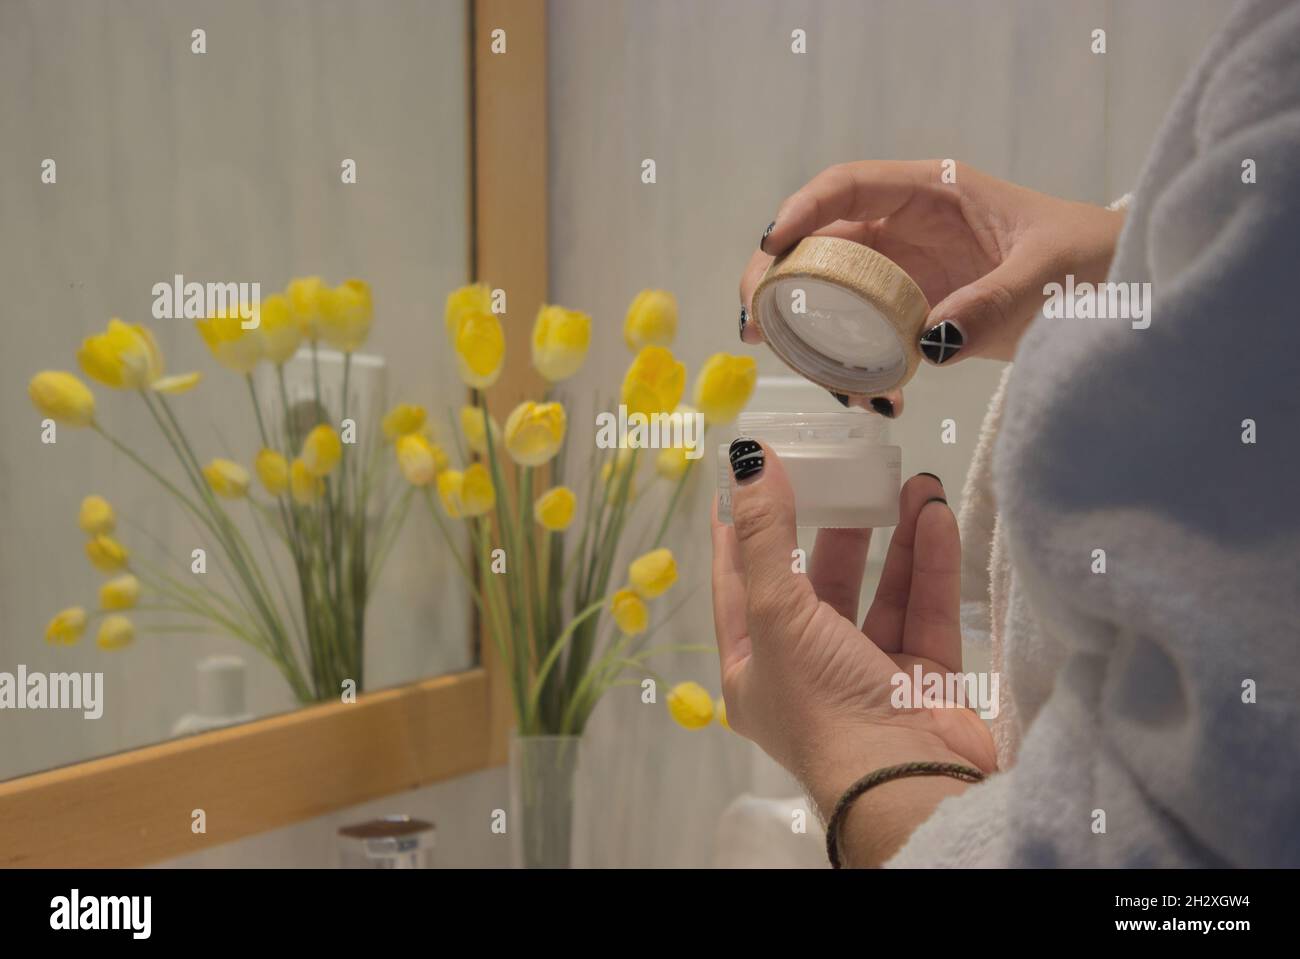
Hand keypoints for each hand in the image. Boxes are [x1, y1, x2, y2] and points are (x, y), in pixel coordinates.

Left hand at [712, 445, 996, 864]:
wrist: (907, 782)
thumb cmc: (825, 705)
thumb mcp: (778, 612)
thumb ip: (766, 534)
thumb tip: (747, 460)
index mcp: (752, 668)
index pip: (738, 584)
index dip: (740, 530)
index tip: (746, 481)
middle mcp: (806, 673)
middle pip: (815, 584)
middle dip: (834, 528)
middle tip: (846, 473)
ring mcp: (867, 676)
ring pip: (879, 592)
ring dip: (895, 538)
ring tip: (910, 482)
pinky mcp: (922, 679)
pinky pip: (925, 610)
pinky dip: (931, 565)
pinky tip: (934, 515)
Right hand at [739, 160, 1122, 415]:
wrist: (1122, 293)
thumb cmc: (1092, 261)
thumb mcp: (1048, 276)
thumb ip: (992, 304)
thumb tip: (928, 343)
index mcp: (933, 194)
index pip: (849, 186)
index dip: (803, 210)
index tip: (772, 247)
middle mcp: (907, 229)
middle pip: (820, 242)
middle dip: (779, 280)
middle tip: (757, 326)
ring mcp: (907, 274)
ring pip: (831, 293)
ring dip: (811, 334)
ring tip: (823, 381)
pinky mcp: (915, 315)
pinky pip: (863, 334)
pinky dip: (853, 365)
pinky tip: (871, 398)